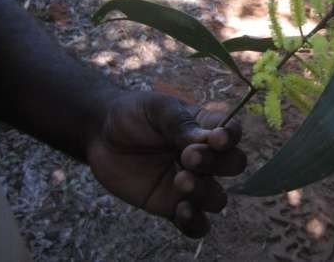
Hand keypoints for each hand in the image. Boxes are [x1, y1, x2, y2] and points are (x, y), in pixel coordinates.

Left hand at [86, 90, 245, 237]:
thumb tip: (206, 140)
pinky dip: (195, 222)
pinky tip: (181, 210)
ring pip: (217, 198)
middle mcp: (205, 157)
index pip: (232, 133)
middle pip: (233, 165)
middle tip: (187, 156)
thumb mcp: (157, 108)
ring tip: (180, 180)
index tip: (216, 139)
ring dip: (204, 192)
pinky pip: (196, 224)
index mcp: (205, 127)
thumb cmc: (133, 114)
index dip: (231, 137)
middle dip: (217, 163)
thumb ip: (180, 123)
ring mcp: (190, 183)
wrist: (100, 134)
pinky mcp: (171, 206)